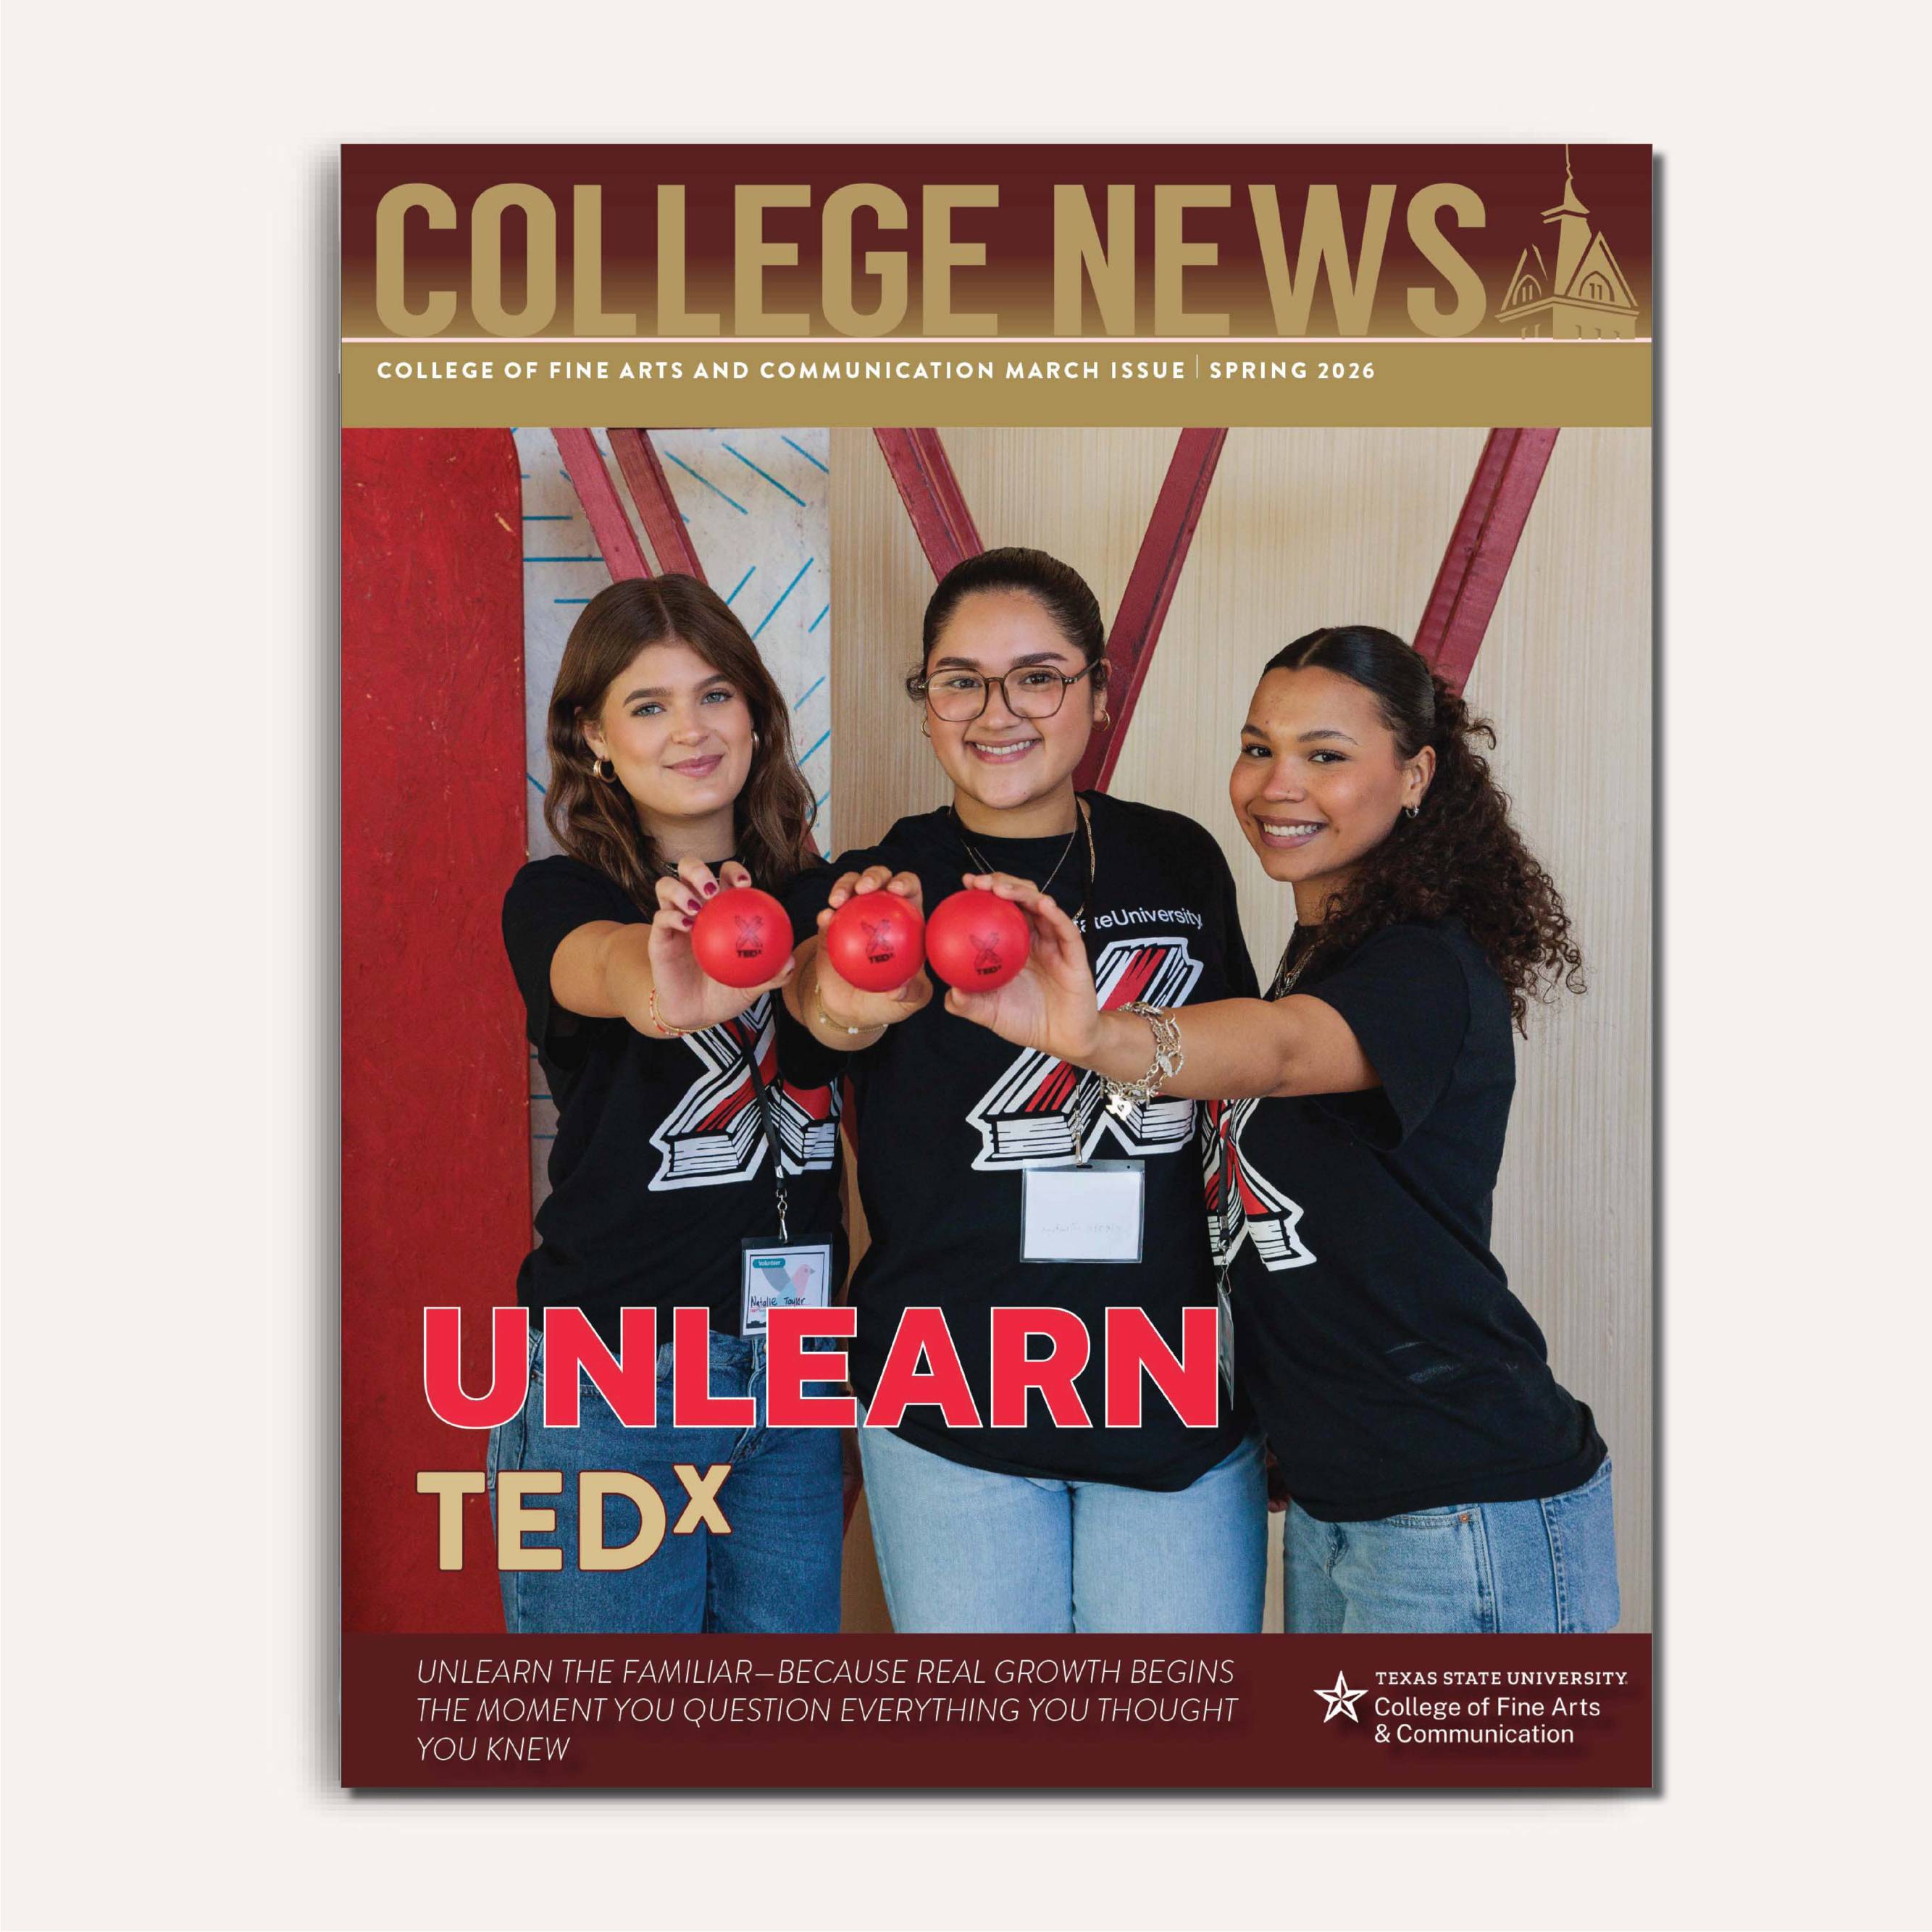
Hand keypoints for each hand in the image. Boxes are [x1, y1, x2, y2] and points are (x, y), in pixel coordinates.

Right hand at [647, 859, 793, 1031]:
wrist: (697, 1013)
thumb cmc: (726, 993)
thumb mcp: (752, 986)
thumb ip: (771, 975)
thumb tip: (789, 962)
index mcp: (722, 910)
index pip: (725, 878)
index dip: (734, 871)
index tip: (746, 884)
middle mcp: (695, 907)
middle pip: (689, 870)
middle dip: (698, 870)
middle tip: (713, 890)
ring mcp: (674, 919)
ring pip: (667, 886)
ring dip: (680, 889)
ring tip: (696, 906)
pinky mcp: (658, 936)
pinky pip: (661, 917)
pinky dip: (672, 916)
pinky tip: (687, 925)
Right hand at [810, 866, 932, 1030]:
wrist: (850, 1008)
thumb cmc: (886, 1001)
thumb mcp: (907, 1003)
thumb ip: (911, 994)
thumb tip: (898, 989)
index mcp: (907, 920)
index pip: (910, 890)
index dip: (905, 882)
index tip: (897, 890)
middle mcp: (881, 910)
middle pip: (880, 879)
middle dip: (873, 875)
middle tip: (864, 889)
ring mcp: (854, 913)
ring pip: (851, 886)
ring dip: (845, 885)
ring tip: (838, 901)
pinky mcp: (831, 924)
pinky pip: (828, 913)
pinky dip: (826, 913)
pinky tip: (826, 918)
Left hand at [940, 872, 1101, 1063]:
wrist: (1061, 1039)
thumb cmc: (1025, 1022)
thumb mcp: (989, 1013)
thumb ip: (967, 1005)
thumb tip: (949, 993)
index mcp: (1014, 945)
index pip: (999, 909)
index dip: (984, 892)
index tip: (965, 883)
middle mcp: (1035, 937)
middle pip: (1020, 898)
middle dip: (1001, 882)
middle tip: (979, 882)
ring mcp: (1055, 942)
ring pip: (1041, 905)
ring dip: (1022, 891)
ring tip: (1001, 889)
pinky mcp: (1074, 952)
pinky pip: (1065, 928)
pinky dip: (1055, 913)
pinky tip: (1043, 904)